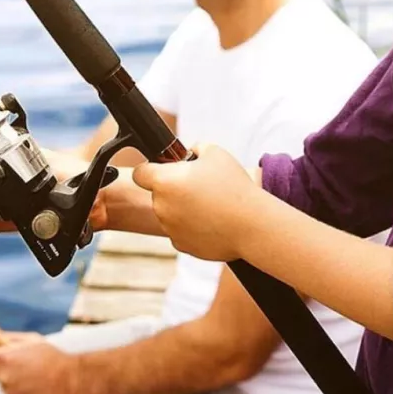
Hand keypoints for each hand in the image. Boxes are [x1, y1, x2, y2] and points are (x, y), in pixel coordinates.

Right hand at [0, 146, 109, 232]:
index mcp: (30, 168)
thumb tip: (30, 165)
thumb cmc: (82, 179)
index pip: (2, 171)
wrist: (99, 203)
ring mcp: (27, 204)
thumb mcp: (59, 168)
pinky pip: (10, 222)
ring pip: (0, 207)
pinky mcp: (31, 221)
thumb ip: (47, 168)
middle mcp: (26, 186)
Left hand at [0, 333, 82, 393]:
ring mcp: (8, 393)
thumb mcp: (33, 340)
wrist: (70, 380)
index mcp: (4, 358)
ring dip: (14, 381)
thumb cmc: (53, 357)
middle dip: (4, 367)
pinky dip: (20, 392)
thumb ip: (10, 339)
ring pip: (4, 384)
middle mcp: (3, 377)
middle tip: (24, 364)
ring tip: (34, 377)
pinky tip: (35, 387)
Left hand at [131, 144, 261, 261]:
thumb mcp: (215, 152)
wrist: (251, 224)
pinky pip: (180, 231)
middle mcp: (161, 206)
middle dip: (173, 189)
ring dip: (182, 209)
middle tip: (200, 186)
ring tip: (210, 205)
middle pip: (158, 194)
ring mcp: (170, 228)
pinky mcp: (181, 245)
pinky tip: (212, 221)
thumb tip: (188, 153)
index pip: (140, 173)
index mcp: (164, 181)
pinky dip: (191, 227)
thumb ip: (194, 148)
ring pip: (169, 213)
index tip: (164, 170)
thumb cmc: (234, 186)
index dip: (151, 169)